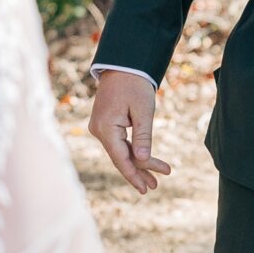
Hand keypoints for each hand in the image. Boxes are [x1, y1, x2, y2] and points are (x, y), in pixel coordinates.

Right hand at [88, 70, 172, 195]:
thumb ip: (143, 136)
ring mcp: (100, 127)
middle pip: (120, 158)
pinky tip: (143, 161)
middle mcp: (98, 130)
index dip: (134, 176)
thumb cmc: (135, 84)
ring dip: (137, 163)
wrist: (123, 63)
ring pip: (120, 151)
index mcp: (106, 128)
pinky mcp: (104, 124)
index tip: (147, 189)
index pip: (121, 159)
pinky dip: (132, 151)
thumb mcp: (144, 110)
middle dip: (139, 172)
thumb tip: (142, 160)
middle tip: (155, 186)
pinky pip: (118, 143)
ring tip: (155, 179)